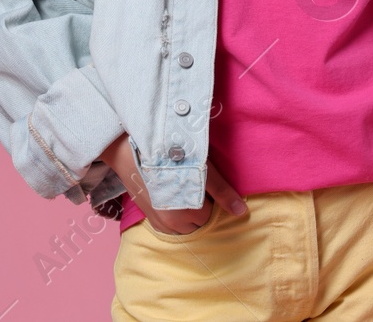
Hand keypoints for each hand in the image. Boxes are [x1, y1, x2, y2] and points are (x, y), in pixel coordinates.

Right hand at [98, 133, 247, 234]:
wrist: (131, 147)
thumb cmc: (171, 154)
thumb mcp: (202, 169)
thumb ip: (222, 191)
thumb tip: (242, 212)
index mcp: (187, 214)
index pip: (211, 214)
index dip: (212, 197)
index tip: (205, 180)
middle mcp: (171, 224)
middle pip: (197, 222)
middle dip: (200, 206)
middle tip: (194, 181)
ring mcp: (156, 222)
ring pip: (182, 225)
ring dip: (186, 212)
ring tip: (182, 186)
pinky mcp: (146, 216)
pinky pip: (167, 225)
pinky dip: (173, 214)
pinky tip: (172, 193)